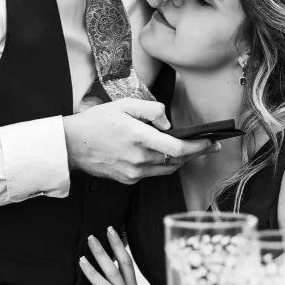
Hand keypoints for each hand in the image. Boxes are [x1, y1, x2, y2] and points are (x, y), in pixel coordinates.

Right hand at [63, 98, 218, 184]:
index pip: (178, 149)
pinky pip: (153, 173)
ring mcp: (133, 173)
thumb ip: (152, 110)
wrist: (72, 145)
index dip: (198, 147)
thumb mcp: (124, 105)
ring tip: (190, 150)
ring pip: (167, 169)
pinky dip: (163, 165)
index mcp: (139, 138)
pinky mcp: (128, 180)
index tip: (211, 142)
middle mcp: (138, 159)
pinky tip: (165, 155)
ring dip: (180, 160)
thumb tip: (169, 124)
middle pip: (176, 161)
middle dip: (194, 153)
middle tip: (208, 145)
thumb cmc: (97, 122)